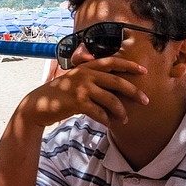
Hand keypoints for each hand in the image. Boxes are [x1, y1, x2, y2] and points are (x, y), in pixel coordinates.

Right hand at [21, 57, 148, 126]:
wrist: (38, 105)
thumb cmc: (59, 95)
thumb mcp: (74, 81)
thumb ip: (91, 80)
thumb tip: (112, 88)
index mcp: (86, 67)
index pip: (112, 62)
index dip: (129, 65)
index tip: (144, 71)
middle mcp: (85, 74)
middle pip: (117, 81)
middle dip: (134, 91)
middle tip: (146, 101)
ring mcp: (81, 87)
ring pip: (111, 99)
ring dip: (121, 111)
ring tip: (125, 120)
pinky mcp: (78, 102)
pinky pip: (99, 112)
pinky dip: (106, 120)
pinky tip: (109, 124)